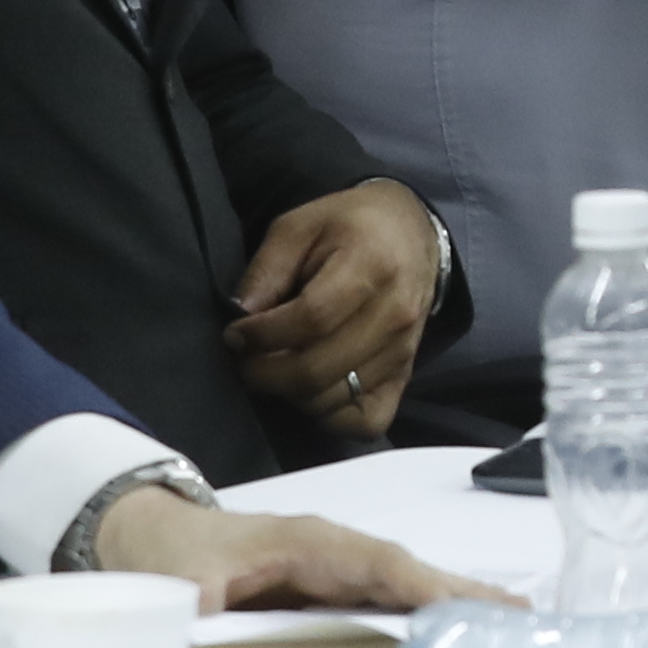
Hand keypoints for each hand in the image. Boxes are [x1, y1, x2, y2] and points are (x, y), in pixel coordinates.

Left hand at [85, 482, 511, 612]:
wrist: (149, 536)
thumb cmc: (169, 553)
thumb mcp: (176, 587)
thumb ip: (201, 620)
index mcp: (307, 544)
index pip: (380, 565)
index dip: (426, 589)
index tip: (471, 611)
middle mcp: (334, 555)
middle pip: (411, 577)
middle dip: (467, 597)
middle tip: (527, 624)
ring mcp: (336, 574)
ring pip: (406, 592)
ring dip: (457, 611)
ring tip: (513, 637)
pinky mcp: (331, 594)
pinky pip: (386, 608)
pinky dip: (427, 621)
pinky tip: (460, 641)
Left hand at [224, 178, 441, 438]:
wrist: (412, 234)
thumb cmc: (349, 226)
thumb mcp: (298, 226)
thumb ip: (266, 269)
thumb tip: (240, 318)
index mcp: (370, 266)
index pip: (311, 320)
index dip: (262, 336)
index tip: (235, 335)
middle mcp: (394, 314)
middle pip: (318, 368)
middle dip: (265, 373)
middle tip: (246, 360)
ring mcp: (403, 350)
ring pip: (334, 398)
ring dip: (290, 393)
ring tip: (277, 368)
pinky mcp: (405, 376)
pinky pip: (365, 421)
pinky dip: (330, 416)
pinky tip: (312, 391)